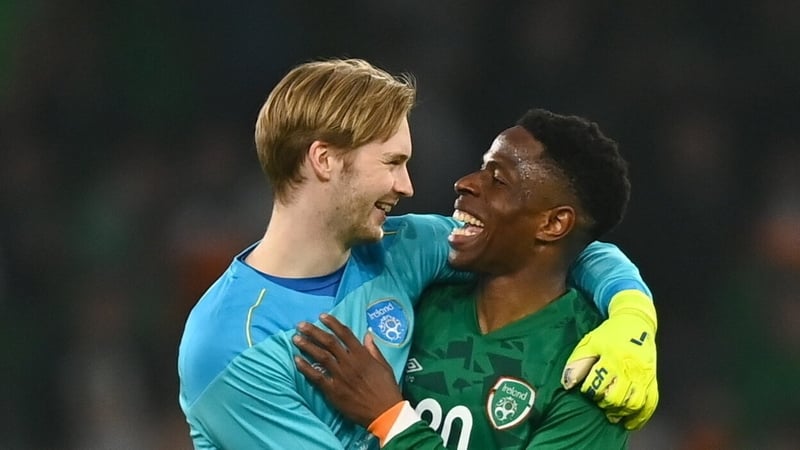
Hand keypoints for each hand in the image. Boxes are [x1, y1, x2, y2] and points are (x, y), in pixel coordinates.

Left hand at [293, 313, 403, 426]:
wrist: (384, 412)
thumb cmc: (386, 389)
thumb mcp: (384, 366)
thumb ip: (374, 350)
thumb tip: (367, 334)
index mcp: (362, 355)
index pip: (345, 334)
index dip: (332, 323)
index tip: (322, 316)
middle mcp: (349, 362)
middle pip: (328, 342)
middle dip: (313, 331)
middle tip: (301, 325)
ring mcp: (340, 376)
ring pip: (320, 356)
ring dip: (307, 346)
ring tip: (296, 338)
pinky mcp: (333, 390)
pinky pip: (316, 377)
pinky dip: (306, 367)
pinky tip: (297, 360)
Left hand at [561, 290, 657, 429]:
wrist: (636, 323)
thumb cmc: (610, 334)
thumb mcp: (590, 343)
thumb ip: (577, 362)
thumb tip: (567, 384)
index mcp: (612, 357)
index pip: (598, 383)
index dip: (589, 390)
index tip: (587, 389)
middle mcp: (630, 368)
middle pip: (616, 397)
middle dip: (604, 403)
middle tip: (599, 401)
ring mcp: (644, 376)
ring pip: (634, 404)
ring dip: (621, 412)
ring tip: (611, 414)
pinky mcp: (653, 381)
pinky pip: (651, 404)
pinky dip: (641, 418)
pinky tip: (630, 424)